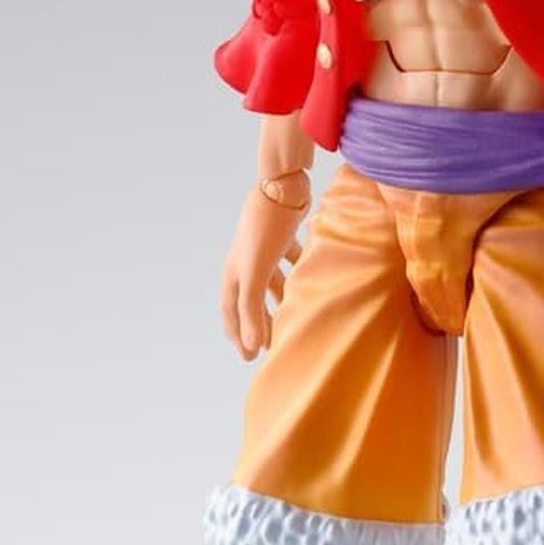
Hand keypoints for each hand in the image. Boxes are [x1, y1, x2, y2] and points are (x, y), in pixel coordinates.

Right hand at [219, 187, 305, 358]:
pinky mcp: (282, 235)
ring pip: (270, 282)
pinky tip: (311, 281)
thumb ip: (253, 309)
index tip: (248, 357)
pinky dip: (298, 274)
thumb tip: (252, 347)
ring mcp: (264, 248)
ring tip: (290, 318)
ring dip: (278, 301)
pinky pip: (289, 261)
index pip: (232, 311)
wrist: (282, 187)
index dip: (238, 335)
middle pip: (250, 300)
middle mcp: (246, 261)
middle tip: (270, 346)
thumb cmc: (265, 229)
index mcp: (235, 272)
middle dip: (258, 323)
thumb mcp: (257, 272)